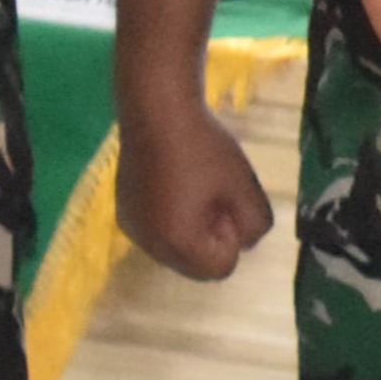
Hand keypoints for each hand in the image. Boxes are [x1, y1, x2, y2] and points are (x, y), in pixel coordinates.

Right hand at [117, 98, 274, 279]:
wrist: (157, 111)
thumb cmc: (205, 149)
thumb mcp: (244, 186)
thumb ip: (255, 224)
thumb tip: (244, 242)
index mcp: (177, 243)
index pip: (220, 268)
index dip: (232, 237)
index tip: (227, 204)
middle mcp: (148, 244)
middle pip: (196, 263)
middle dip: (213, 237)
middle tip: (215, 195)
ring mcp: (133, 229)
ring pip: (177, 248)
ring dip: (193, 228)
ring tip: (196, 186)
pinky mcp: (125, 213)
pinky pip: (159, 232)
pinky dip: (173, 218)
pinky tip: (177, 182)